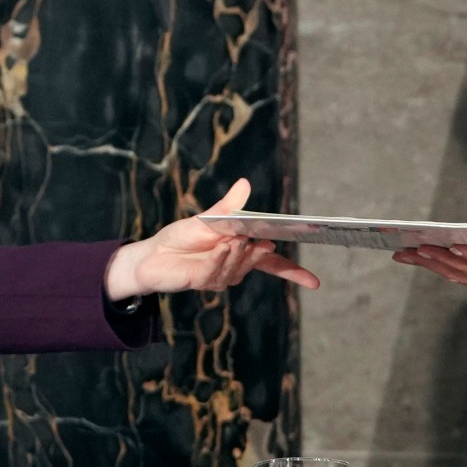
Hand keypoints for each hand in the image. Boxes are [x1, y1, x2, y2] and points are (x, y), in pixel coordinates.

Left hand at [104, 179, 322, 300]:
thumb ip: (228, 206)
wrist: (152, 254)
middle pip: (259, 262)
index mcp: (242, 252)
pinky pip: (217, 271)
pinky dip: (220, 259)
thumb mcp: (207, 218)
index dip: (294, 273)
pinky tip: (220, 248)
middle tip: (262, 239)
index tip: (315, 283)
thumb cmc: (181, 237)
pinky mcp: (203, 281)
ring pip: (239, 267)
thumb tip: (245, 184)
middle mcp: (235, 266)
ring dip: (238, 254)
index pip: (273, 264)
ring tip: (234, 239)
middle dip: (260, 252)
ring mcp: (221, 276)